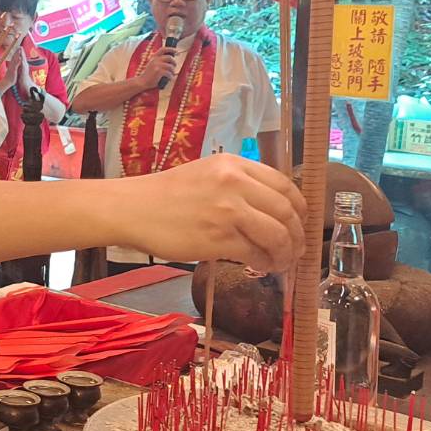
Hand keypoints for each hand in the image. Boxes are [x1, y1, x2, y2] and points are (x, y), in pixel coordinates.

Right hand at [0, 47, 26, 92]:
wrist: (6, 83)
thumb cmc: (8, 78)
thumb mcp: (10, 71)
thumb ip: (10, 68)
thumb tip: (10, 65)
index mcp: (11, 65)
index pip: (13, 58)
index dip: (15, 53)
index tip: (17, 48)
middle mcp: (11, 65)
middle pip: (14, 57)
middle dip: (16, 51)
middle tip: (19, 45)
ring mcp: (12, 67)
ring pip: (15, 59)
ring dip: (17, 54)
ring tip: (19, 49)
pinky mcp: (13, 70)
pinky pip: (16, 65)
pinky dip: (18, 61)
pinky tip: (20, 57)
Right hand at [124, 155, 304, 271]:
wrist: (131, 209)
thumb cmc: (165, 195)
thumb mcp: (206, 174)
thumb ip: (238, 184)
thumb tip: (272, 210)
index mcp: (234, 164)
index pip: (285, 186)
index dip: (299, 209)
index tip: (299, 223)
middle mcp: (235, 183)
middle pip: (286, 211)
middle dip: (296, 235)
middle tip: (296, 249)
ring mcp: (227, 211)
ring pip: (277, 235)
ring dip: (285, 253)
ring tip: (281, 262)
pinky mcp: (218, 238)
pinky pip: (256, 253)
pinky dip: (264, 263)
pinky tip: (260, 266)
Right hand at [134, 47, 178, 90]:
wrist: (142, 81)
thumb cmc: (149, 74)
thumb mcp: (152, 64)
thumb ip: (159, 60)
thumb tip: (170, 59)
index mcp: (154, 57)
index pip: (163, 49)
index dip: (171, 49)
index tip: (176, 51)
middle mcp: (155, 60)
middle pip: (169, 58)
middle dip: (174, 62)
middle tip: (174, 66)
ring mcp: (157, 65)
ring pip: (170, 66)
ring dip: (172, 71)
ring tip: (171, 74)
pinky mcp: (159, 72)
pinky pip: (169, 73)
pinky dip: (170, 76)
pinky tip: (169, 78)